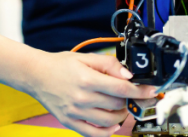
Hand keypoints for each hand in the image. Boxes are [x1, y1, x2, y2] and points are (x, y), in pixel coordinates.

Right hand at [26, 51, 156, 136]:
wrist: (36, 75)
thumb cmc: (60, 65)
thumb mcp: (85, 57)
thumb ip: (109, 64)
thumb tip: (128, 74)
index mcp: (87, 80)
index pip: (122, 89)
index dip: (140, 91)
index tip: (152, 90)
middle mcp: (82, 98)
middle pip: (118, 105)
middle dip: (129, 100)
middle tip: (128, 94)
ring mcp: (76, 113)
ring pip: (110, 120)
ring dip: (121, 114)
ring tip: (119, 105)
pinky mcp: (70, 122)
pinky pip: (94, 134)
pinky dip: (108, 131)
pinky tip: (112, 123)